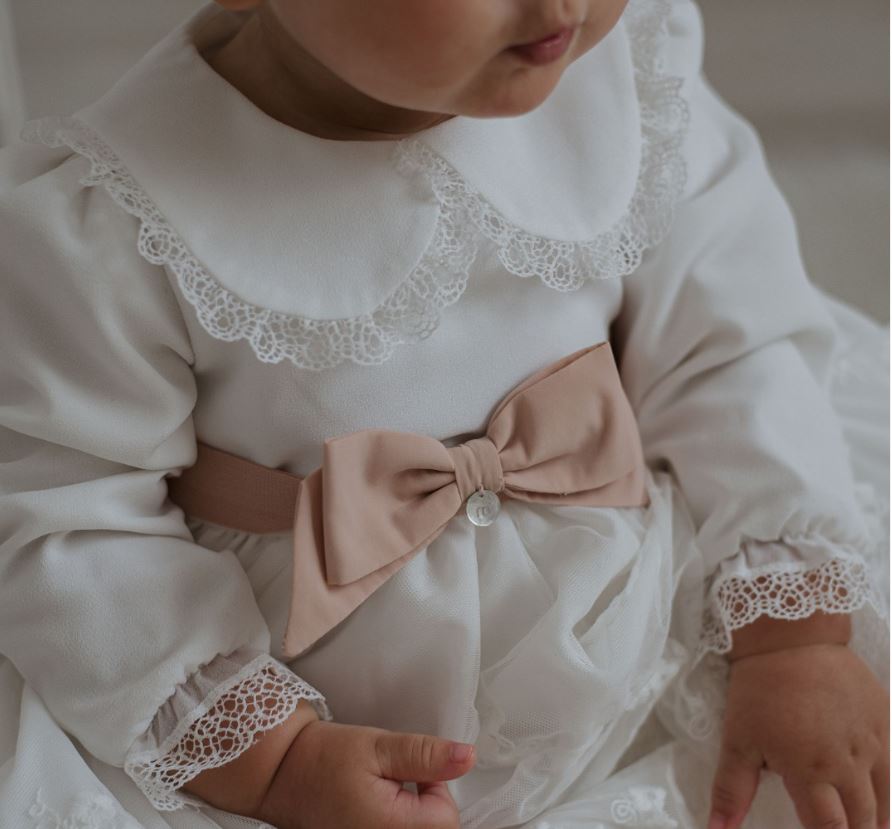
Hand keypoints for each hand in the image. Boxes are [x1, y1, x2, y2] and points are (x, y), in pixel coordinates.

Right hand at [256, 719, 476, 828]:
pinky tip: (375, 805)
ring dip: (410, 812)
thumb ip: (425, 755)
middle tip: (394, 778)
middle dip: (425, 801)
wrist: (280, 773)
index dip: (436, 783)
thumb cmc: (323, 758)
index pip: (447, 817)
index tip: (409, 767)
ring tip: (381, 792)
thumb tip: (467, 757)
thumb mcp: (378, 746)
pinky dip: (395, 818)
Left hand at [708, 643, 888, 828]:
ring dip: (878, 821)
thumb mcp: (737, 740)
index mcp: (810, 773)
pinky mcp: (884, 718)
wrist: (792, 637)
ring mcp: (873, 742)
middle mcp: (849, 764)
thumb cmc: (759, 689)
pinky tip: (883, 796)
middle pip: (862, 820)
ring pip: (884, 797)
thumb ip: (731, 790)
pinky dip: (889, 787)